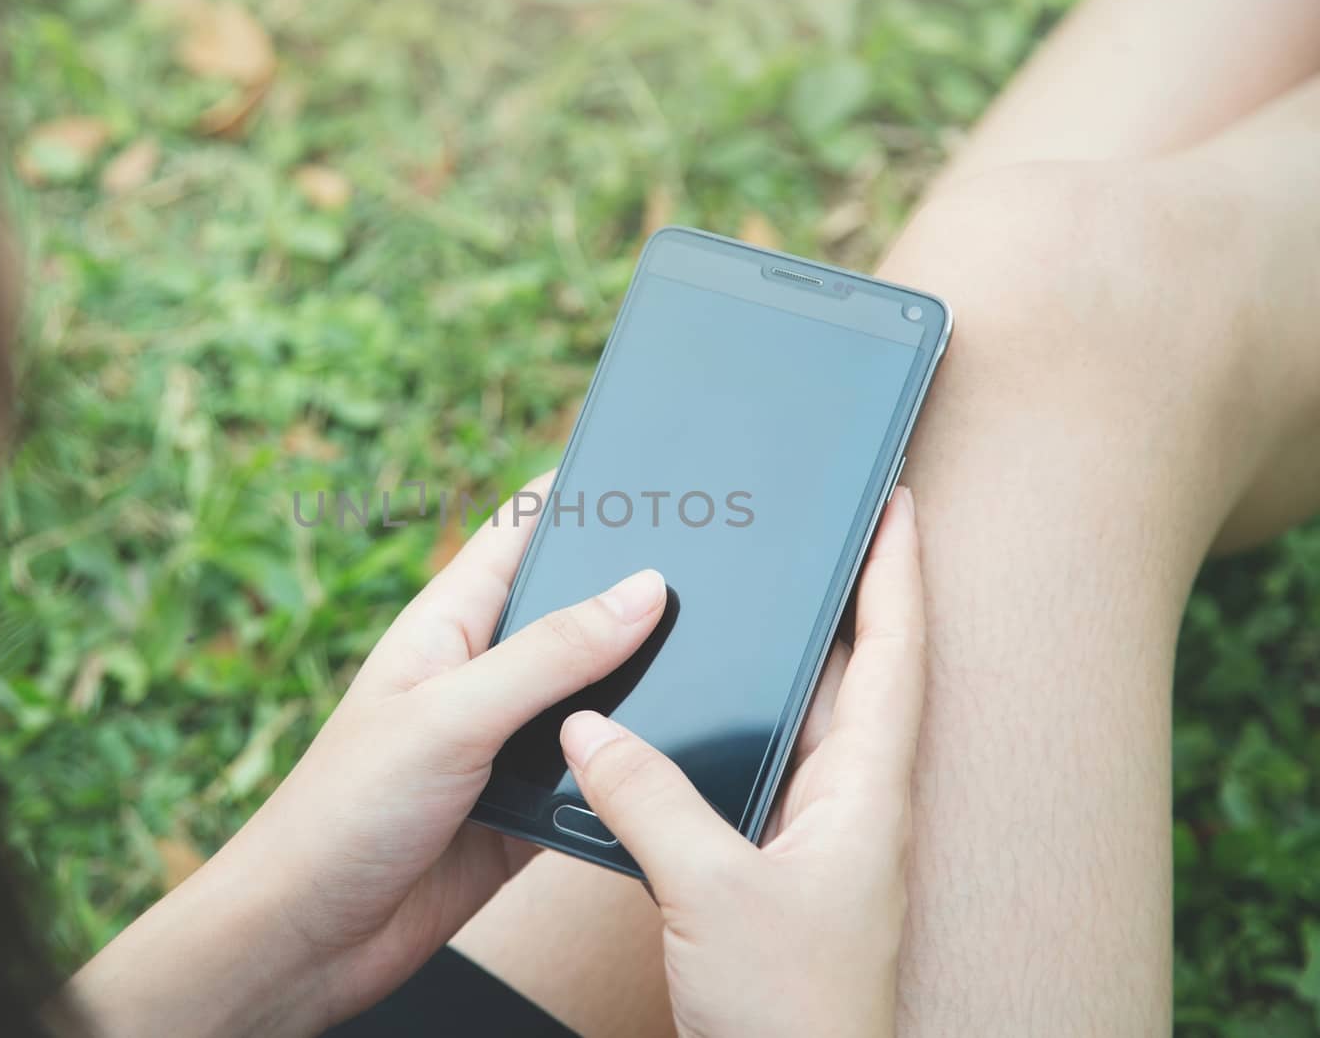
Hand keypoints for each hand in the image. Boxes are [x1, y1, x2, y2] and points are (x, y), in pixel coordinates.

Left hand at [69, 473, 667, 1036]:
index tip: (651, 461)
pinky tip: (677, 757)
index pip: (523, 528)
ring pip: (596, 692)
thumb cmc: (344, 811)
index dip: (580, 491)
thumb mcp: (452, 715)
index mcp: (449, 622)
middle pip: (574, 608)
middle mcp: (483, 672)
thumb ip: (550, 652)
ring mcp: (506, 740)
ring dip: (642, 684)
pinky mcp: (527, 804)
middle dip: (637, 588)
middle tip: (719, 564)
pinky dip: (630, 765)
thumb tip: (645, 588)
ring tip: (723, 659)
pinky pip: (595, 769)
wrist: (311, 939)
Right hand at [560, 487, 925, 1037]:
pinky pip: (759, 776)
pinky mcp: (777, 874)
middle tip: (809, 530)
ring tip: (753, 601)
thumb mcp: (710, 890)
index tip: (896, 503)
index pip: (897, 655)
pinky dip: (734, 732)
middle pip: (855, 677)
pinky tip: (691, 720)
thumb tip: (589, 729)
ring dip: (786, 665)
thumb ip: (649, 798)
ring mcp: (816, 842)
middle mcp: (850, 806)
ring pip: (806, 727)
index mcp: (865, 793)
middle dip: (841, 600)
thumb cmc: (790, 1014)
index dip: (899, 573)